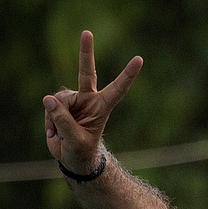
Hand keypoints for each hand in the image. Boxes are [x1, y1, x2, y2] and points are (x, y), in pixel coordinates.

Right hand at [43, 30, 142, 172]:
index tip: (139, 59)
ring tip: (61, 133)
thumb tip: (49, 99)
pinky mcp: (60, 104)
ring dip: (56, 117)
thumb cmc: (81, 151)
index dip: (128, 74)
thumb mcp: (76, 140)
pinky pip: (50, 106)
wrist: (73, 157)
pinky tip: (55, 132)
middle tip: (87, 32)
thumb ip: (64, 121)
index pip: (118, 88)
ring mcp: (74, 100)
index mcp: (103, 107)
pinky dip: (49, 121)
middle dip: (85, 53)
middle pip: (86, 73)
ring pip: (60, 99)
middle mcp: (89, 99)